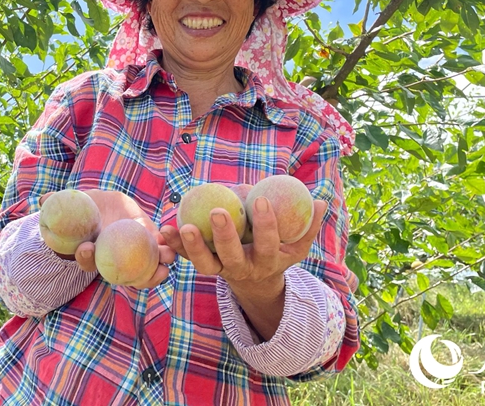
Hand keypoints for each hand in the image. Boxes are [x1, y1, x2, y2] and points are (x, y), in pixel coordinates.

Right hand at [39, 190, 175, 288]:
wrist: (105, 204)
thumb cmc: (85, 208)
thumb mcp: (71, 204)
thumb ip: (57, 204)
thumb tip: (43, 200)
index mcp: (95, 255)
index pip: (89, 262)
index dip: (86, 259)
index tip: (85, 247)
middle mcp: (116, 260)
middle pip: (125, 276)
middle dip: (134, 278)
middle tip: (139, 275)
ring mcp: (135, 252)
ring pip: (148, 268)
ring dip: (157, 269)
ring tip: (164, 262)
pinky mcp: (151, 238)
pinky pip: (162, 248)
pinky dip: (168, 247)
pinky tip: (171, 241)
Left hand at [160, 197, 327, 291]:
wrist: (256, 283)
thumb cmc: (279, 252)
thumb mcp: (298, 245)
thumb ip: (309, 224)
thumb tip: (320, 200)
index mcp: (267, 261)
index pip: (268, 243)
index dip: (266, 225)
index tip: (262, 200)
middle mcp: (242, 269)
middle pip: (232, 256)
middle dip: (225, 236)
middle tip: (217, 211)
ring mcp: (220, 270)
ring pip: (204, 263)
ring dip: (191, 246)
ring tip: (182, 226)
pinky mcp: (203, 266)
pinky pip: (186, 257)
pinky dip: (174, 245)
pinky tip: (164, 228)